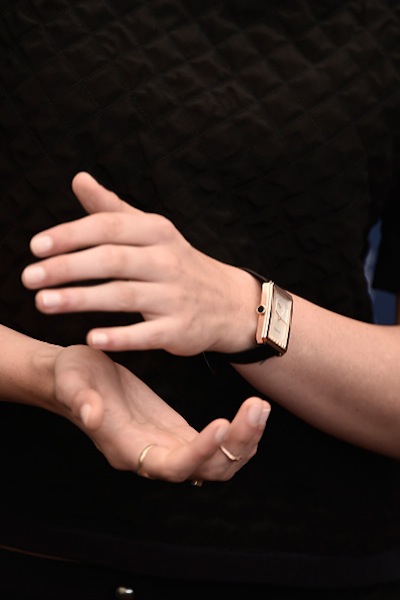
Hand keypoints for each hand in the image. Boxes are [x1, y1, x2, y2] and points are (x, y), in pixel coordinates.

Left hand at [22, 173, 259, 354]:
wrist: (230, 302)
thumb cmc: (178, 264)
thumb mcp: (152, 231)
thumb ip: (113, 209)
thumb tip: (79, 179)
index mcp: (156, 232)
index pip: (109, 227)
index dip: (70, 236)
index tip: (35, 247)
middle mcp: (167, 261)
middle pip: (112, 260)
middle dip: (67, 268)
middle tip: (29, 278)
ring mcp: (175, 297)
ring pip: (124, 296)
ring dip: (81, 299)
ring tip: (43, 303)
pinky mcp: (180, 329)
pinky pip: (147, 333)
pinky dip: (120, 336)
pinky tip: (90, 338)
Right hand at [54, 345, 269, 481]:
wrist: (77, 378)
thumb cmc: (72, 379)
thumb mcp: (73, 381)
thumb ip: (81, 400)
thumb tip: (92, 415)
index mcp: (127, 449)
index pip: (172, 466)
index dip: (199, 452)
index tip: (221, 423)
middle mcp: (152, 456)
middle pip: (205, 471)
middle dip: (236, 445)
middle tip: (257, 408)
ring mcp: (168, 447)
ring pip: (217, 464)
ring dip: (244, 441)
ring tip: (260, 407)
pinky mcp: (178, 434)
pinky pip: (216, 447)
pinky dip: (238, 435)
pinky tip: (251, 412)